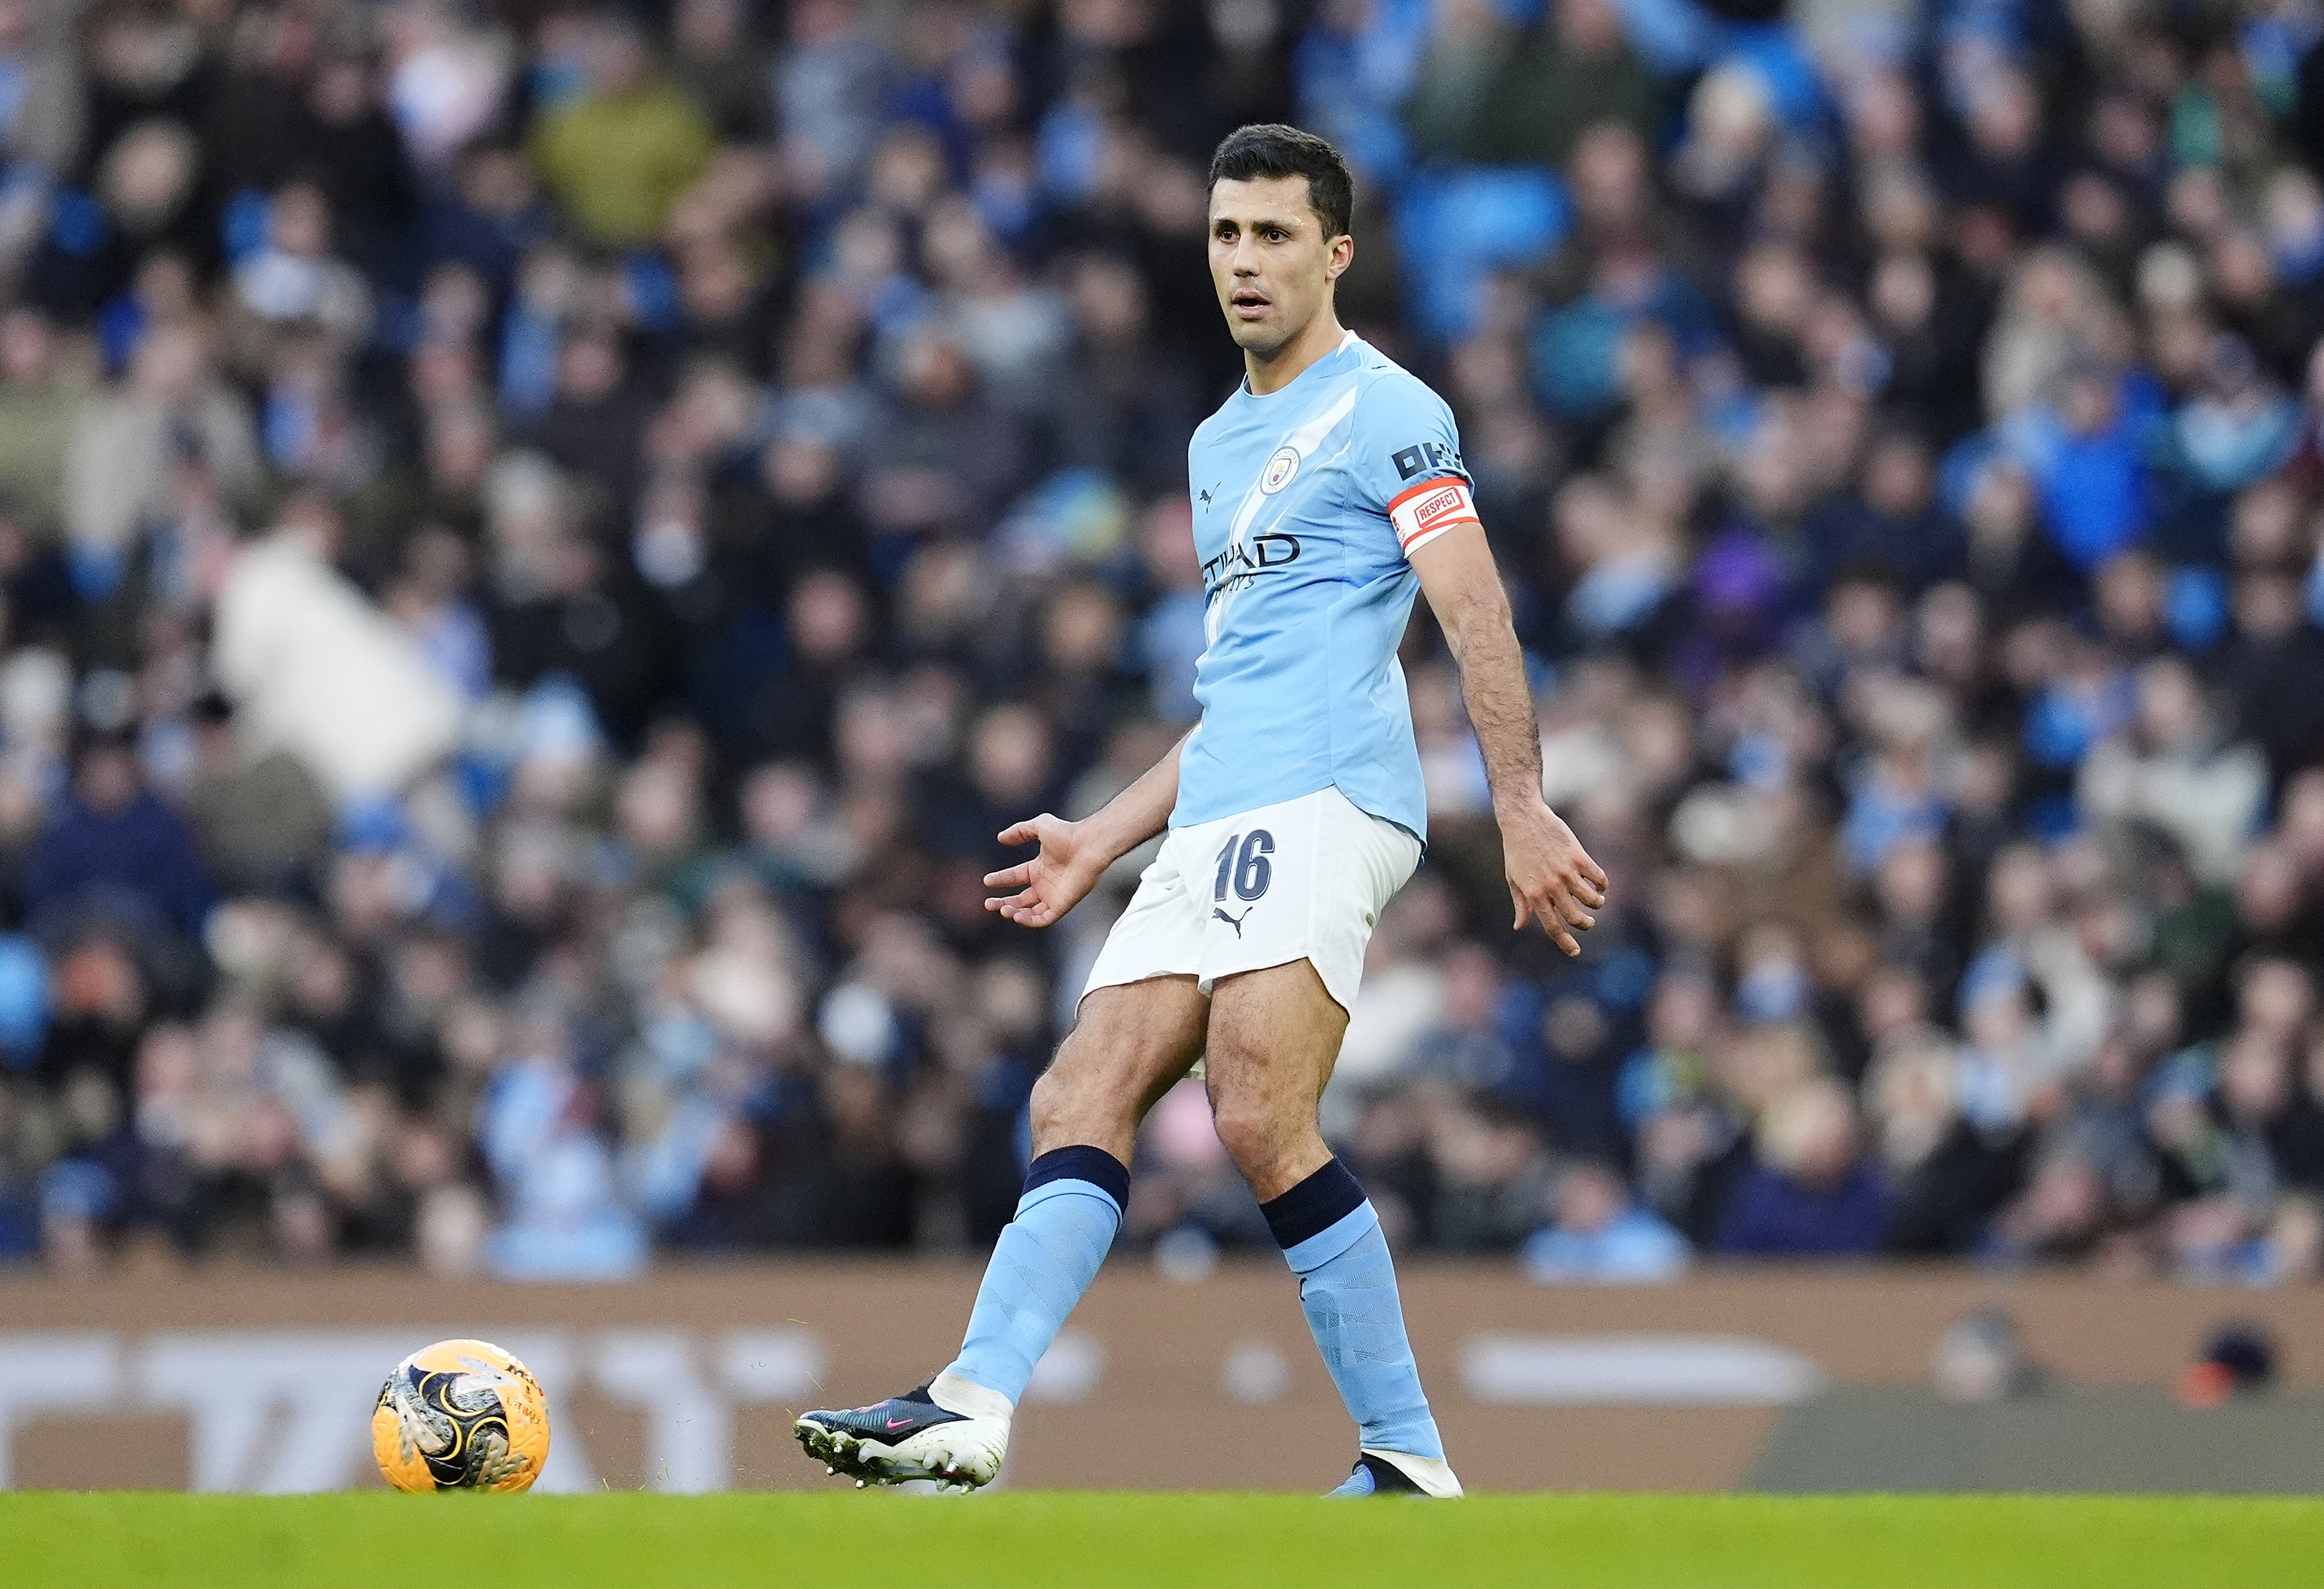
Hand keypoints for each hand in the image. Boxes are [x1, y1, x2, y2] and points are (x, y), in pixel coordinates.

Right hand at [984, 813, 1109, 927]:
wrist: (1089, 845)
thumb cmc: (1068, 834)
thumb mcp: (1039, 826)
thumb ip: (1019, 831)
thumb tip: (1000, 838)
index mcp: (1039, 868)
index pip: (1015, 877)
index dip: (1000, 879)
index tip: (987, 881)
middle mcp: (1045, 884)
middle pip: (1020, 900)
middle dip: (1003, 903)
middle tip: (988, 904)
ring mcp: (1054, 896)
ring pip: (1029, 912)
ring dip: (1014, 913)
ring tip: (1001, 910)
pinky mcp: (1062, 905)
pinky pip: (1043, 919)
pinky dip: (1029, 921)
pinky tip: (1016, 915)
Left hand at [1500, 799, 1607, 956]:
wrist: (1524, 819)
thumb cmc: (1516, 850)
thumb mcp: (1513, 879)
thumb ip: (1521, 905)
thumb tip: (1519, 927)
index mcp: (1534, 895)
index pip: (1553, 927)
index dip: (1565, 943)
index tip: (1575, 952)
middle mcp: (1552, 887)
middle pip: (1575, 917)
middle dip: (1585, 924)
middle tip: (1588, 922)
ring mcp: (1566, 872)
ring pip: (1591, 899)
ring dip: (1596, 904)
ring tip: (1596, 902)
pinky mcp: (1578, 857)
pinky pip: (1598, 877)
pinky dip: (1602, 885)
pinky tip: (1599, 885)